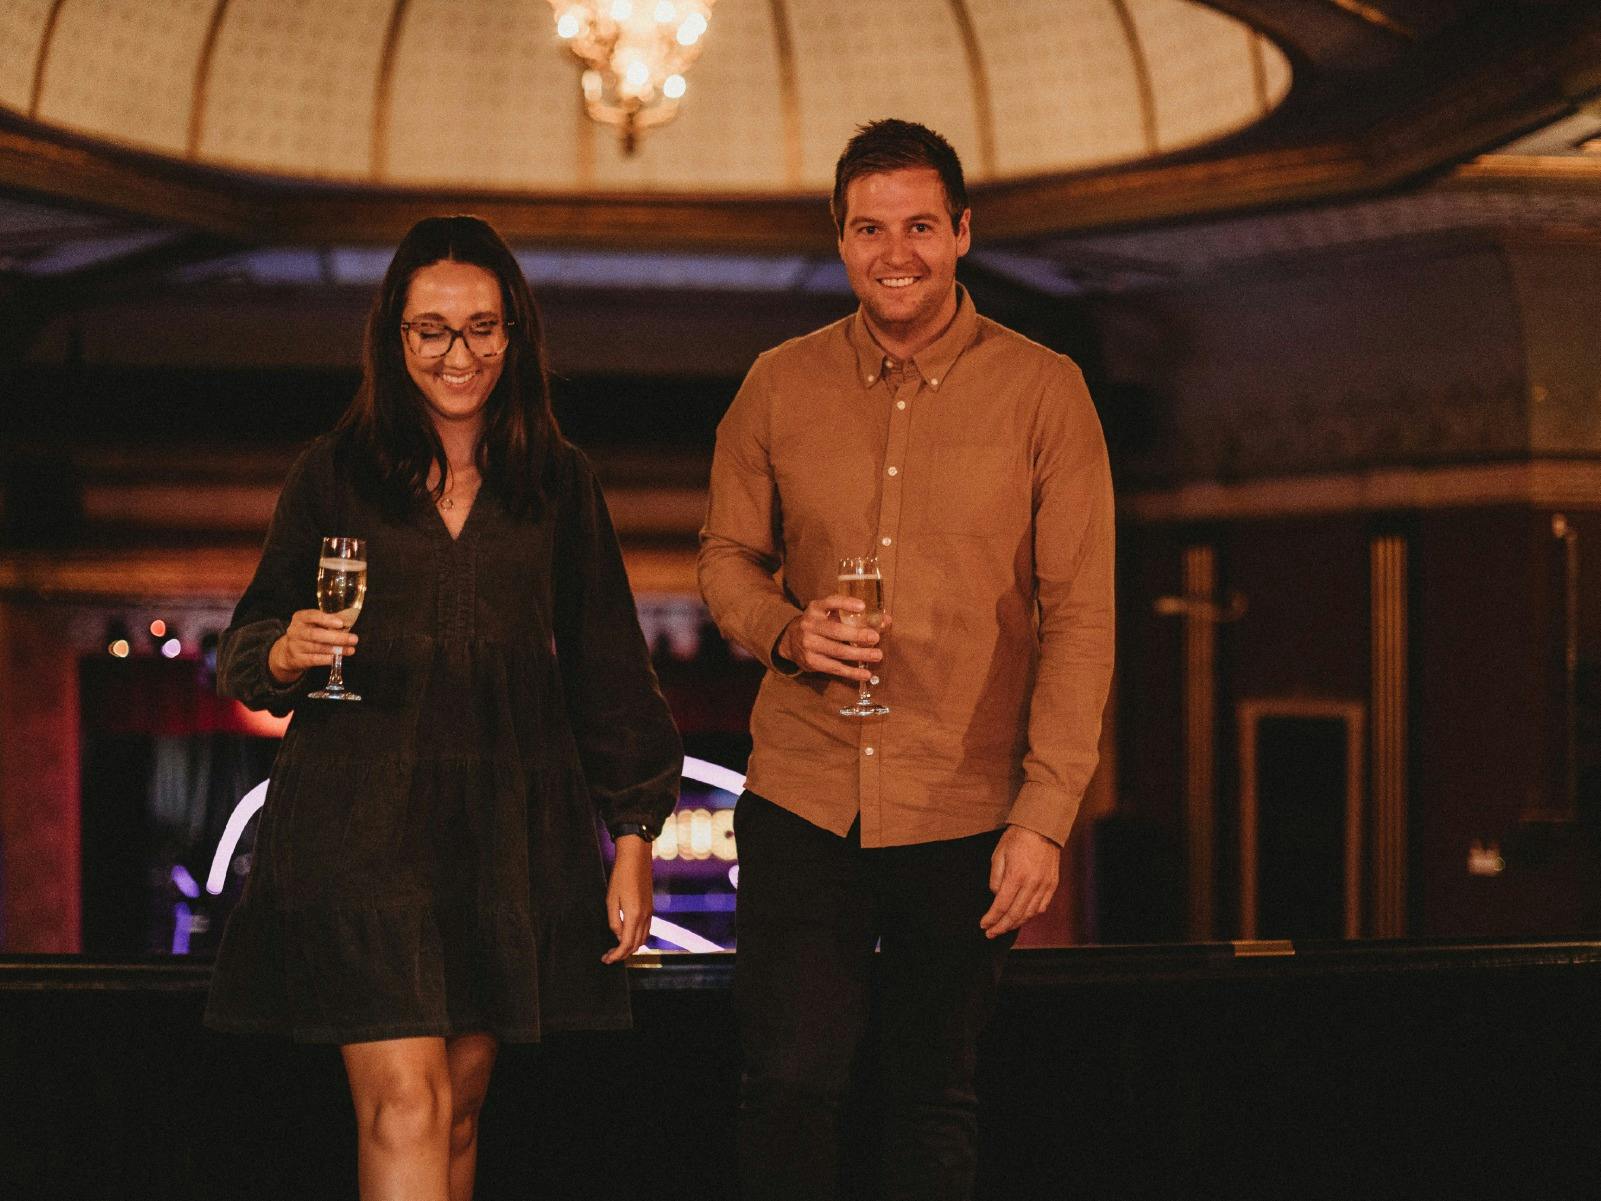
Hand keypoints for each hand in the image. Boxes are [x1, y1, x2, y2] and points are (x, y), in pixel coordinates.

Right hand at [267, 609, 357, 684]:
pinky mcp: (297, 659)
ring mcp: (295, 646)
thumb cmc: (307, 633)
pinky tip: (338, 658)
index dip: (326, 619)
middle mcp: (295, 631)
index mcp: (300, 618)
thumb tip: (348, 620)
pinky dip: (327, 659)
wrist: (288, 652)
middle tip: (353, 639)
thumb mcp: (314, 623)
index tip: (341, 623)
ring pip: (317, 648)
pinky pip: (314, 659)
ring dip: (336, 649)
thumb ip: (329, 620)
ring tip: (350, 649)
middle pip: (316, 634)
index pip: (311, 616)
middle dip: (337, 637)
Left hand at [601, 835, 652, 962]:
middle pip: (636, 945)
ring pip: (643, 939)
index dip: (616, 955)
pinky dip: (637, 938)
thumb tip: (617, 935)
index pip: (626, 944)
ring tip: (616, 949)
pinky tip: (627, 935)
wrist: (636, 858)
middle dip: (622, 954)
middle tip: (608, 956)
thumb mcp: (611, 899)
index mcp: (634, 915)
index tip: (606, 959)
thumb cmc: (621, 877)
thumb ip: (614, 920)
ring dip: (631, 947)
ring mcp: (650, 912)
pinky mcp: (650, 908)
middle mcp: (645, 916)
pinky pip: (646, 930)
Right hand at [777, 595, 891, 681]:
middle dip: (857, 634)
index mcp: (815, 609)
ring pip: (837, 651)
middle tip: (875, 638)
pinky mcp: (811, 662)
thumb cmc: (819, 625)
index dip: (846, 603)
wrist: (791, 641)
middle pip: (836, 631)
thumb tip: (886, 621)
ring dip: (859, 654)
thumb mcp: (830, 615)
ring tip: (877, 655)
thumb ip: (854, 616)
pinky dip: (852, 672)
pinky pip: (835, 668)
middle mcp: (810, 625)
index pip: (830, 602)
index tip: (862, 606)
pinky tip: (865, 673)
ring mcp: (809, 644)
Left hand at [979, 825, 1060, 938]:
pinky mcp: (1052, 884)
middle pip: (1015, 914)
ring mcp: (1045, 885)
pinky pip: (1042, 907)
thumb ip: (995, 879)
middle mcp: (1032, 884)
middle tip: (990, 933)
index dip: (991, 918)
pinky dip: (1030, 915)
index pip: (1001, 906)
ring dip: (1015, 924)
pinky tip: (1021, 917)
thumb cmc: (1017, 838)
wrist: (1042, 827)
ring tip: (1004, 927)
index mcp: (1016, 876)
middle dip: (1001, 927)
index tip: (983, 925)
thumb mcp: (998, 854)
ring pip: (1029, 914)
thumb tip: (996, 897)